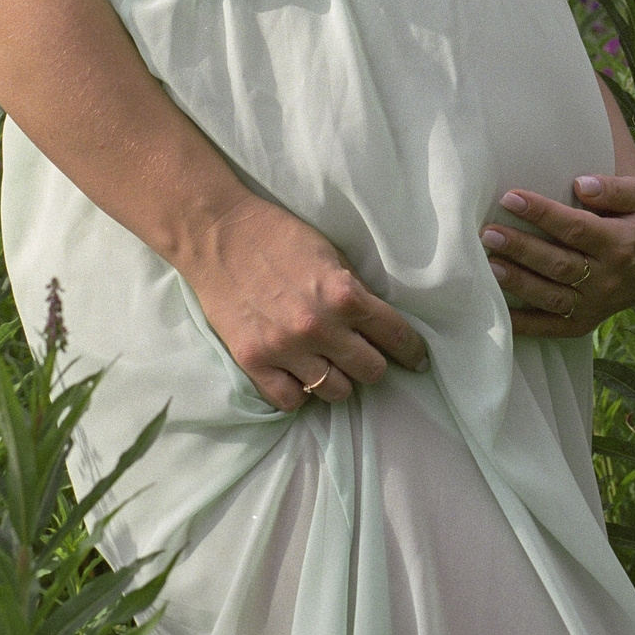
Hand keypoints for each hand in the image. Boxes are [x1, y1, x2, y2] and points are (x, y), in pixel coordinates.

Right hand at [179, 192, 429, 411]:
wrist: (218, 233)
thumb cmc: (278, 236)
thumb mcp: (331, 255)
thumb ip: (355, 292)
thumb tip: (379, 324)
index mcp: (344, 294)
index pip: (395, 335)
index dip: (412, 351)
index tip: (417, 360)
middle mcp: (318, 326)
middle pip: (371, 371)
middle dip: (373, 363)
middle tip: (364, 355)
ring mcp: (284, 348)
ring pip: (336, 392)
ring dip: (338, 379)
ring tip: (329, 363)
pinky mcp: (253, 361)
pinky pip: (290, 401)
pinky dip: (300, 391)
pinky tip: (299, 374)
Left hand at [481, 175, 634, 337]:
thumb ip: (614, 189)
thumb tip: (581, 184)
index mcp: (620, 244)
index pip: (576, 228)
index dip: (542, 213)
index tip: (511, 197)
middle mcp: (607, 278)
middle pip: (559, 264)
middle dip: (522, 249)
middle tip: (489, 233)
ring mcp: (594, 305)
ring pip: (551, 297)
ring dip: (519, 283)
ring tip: (490, 265)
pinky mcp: (584, 323)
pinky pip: (550, 328)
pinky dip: (523, 324)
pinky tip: (498, 310)